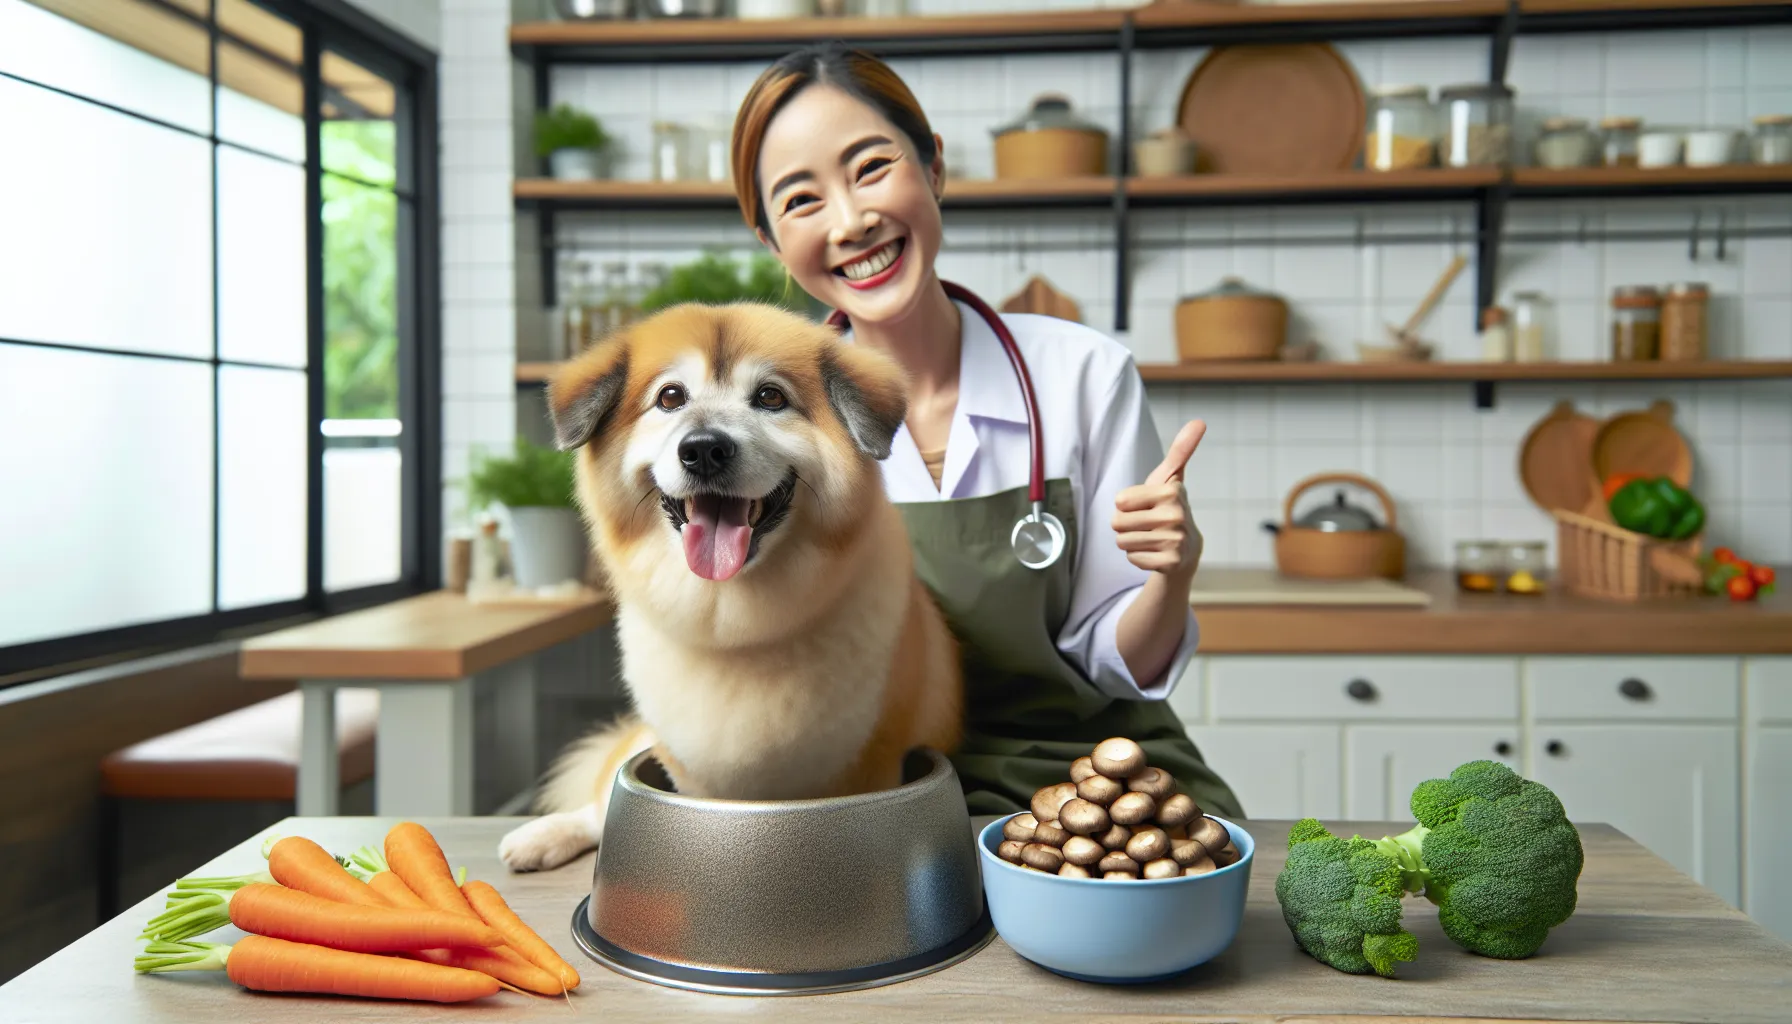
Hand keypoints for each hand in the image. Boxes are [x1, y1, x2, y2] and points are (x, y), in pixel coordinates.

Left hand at [1112, 420, 1205, 576]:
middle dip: (1126, 525)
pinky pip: (1132, 559)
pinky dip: (1139, 557)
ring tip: (1151, 538)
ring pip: (1123, 542)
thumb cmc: (1170, 507)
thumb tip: (1199, 421)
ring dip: (1131, 541)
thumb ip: (1180, 450)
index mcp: (1172, 491)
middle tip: (1147, 524)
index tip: (1146, 505)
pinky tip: (1155, 552)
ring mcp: (1176, 541)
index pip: (1119, 501)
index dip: (1126, 505)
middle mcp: (1176, 515)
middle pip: (1117, 522)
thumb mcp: (1170, 477)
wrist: (1188, 550)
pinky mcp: (1171, 563)